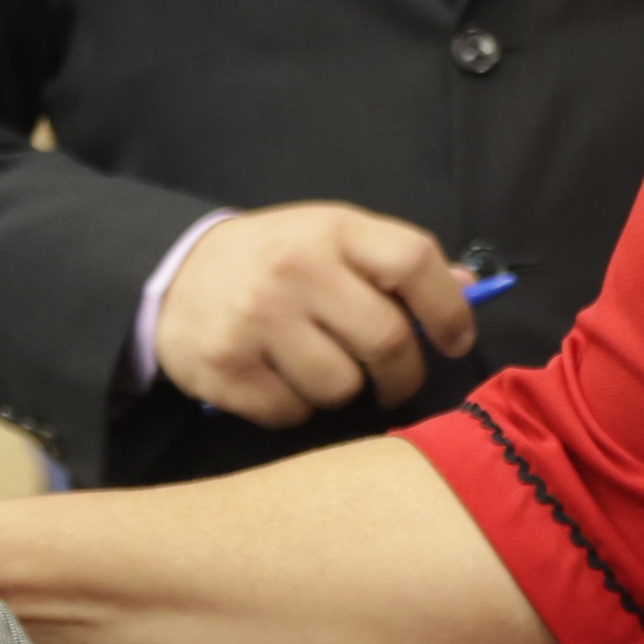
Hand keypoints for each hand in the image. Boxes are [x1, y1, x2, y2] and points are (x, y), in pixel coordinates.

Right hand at [158, 202, 476, 427]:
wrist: (173, 276)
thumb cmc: (272, 259)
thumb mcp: (331, 238)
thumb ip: (394, 261)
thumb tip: (469, 288)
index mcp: (332, 229)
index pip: (414, 262)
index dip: (449, 310)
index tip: (453, 340)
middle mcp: (295, 269)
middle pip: (387, 341)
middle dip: (402, 374)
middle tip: (393, 378)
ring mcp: (257, 320)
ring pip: (342, 387)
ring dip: (343, 390)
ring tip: (320, 367)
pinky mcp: (226, 368)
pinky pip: (293, 413)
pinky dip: (297, 407)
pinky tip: (280, 379)